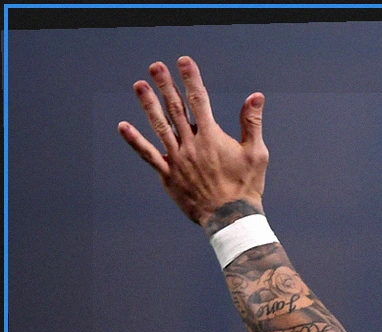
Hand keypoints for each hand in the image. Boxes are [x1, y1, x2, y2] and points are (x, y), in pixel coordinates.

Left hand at [118, 56, 268, 230]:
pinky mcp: (169, 175)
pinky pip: (148, 155)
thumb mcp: (256, 153)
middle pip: (176, 109)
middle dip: (166, 85)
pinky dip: (135, 141)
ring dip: (148, 104)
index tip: (184, 61)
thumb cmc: (246, 187)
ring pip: (159, 126)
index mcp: (212, 137)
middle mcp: (191, 145)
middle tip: (155, 66)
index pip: (200, 101)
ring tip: (139, 86)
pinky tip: (122, 127)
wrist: (231, 218)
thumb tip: (255, 96)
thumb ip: (252, 123)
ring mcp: (177, 160)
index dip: (191, 79)